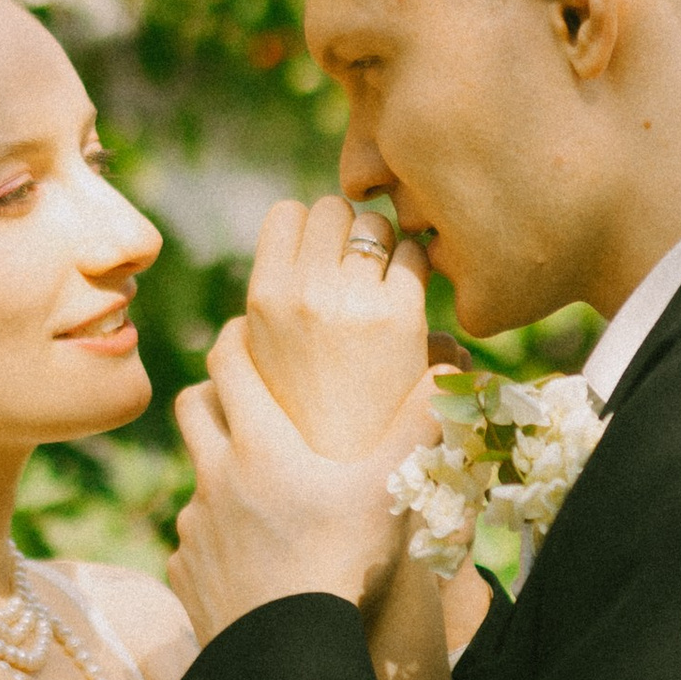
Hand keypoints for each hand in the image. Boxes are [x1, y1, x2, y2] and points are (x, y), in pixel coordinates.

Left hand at [168, 318, 437, 644]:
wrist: (286, 656)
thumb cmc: (342, 564)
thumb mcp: (388, 491)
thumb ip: (417, 428)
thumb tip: (449, 371)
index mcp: (260, 443)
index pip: (227, 363)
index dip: (236, 338)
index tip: (249, 331)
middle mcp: (215, 474)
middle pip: (192, 406)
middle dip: (213, 391)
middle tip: (243, 394)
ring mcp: (193, 524)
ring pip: (195, 476)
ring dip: (219, 471)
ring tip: (261, 488)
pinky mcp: (184, 570)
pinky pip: (193, 539)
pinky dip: (216, 536)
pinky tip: (250, 555)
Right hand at [242, 194, 434, 461]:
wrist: (349, 471)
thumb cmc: (305, 418)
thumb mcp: (264, 356)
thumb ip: (277, 301)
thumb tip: (304, 250)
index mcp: (264, 299)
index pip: (287, 213)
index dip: (310, 228)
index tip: (322, 257)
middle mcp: (305, 291)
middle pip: (332, 208)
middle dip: (348, 228)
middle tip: (359, 271)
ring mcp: (353, 300)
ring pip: (375, 224)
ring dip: (384, 243)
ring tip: (384, 286)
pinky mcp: (401, 315)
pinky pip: (414, 256)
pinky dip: (416, 267)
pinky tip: (412, 300)